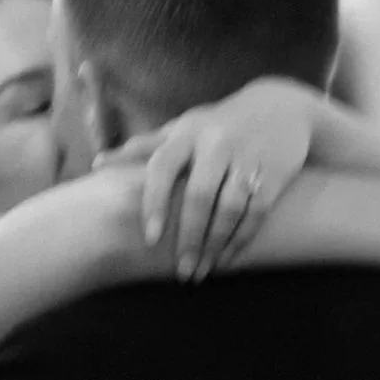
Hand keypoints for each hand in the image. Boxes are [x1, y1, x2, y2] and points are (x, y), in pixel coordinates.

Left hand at [95, 78, 315, 280]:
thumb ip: (143, 148)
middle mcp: (215, 143)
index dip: (154, 202)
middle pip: (199, 195)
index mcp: (187, 134)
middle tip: (181, 271)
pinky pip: (255, 212)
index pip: (163, 167)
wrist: (281, 108)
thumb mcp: (183, 129)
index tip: (150, 237)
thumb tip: (98, 164)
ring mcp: (246, 158)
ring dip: (214, 244)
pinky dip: (241, 238)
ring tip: (202, 270)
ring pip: (229, 208)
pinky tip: (227, 258)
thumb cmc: (218, 125)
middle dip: (189, 237)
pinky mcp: (273, 173)